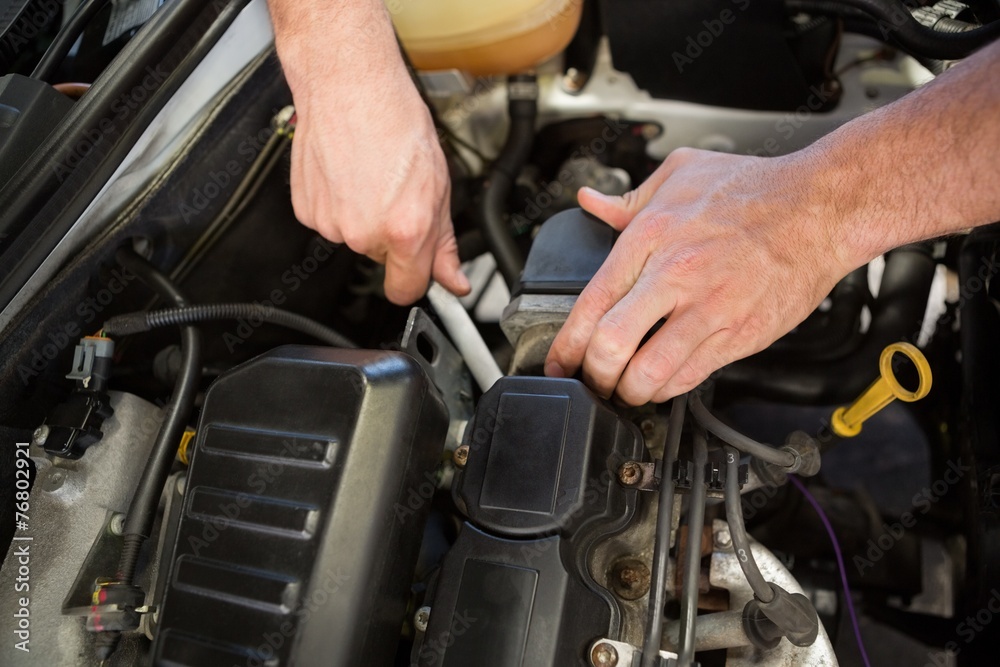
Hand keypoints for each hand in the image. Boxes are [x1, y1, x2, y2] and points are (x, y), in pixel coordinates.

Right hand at [271, 0, 468, 304]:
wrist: (349, 86)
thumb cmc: (394, 121)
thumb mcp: (438, 185)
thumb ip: (444, 242)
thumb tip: (452, 280)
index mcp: (405, 230)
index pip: (406, 290)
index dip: (415, 280)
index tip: (416, 270)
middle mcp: (364, 233)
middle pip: (382, 260)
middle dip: (393, 235)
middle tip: (397, 193)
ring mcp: (331, 224)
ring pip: (356, 239)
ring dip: (365, 217)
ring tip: (372, 177)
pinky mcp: (307, 211)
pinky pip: (330, 223)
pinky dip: (339, 205)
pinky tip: (349, 176)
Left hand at [544, 147, 858, 404]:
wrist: (821, 206)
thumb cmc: (753, 189)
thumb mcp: (681, 173)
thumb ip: (628, 199)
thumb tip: (590, 204)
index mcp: (650, 238)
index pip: (590, 304)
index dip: (566, 346)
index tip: (558, 363)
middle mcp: (675, 277)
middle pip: (611, 347)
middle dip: (593, 375)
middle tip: (591, 381)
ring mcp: (708, 310)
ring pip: (649, 373)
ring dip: (628, 391)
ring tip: (624, 389)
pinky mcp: (739, 335)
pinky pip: (690, 377)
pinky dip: (666, 388)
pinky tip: (660, 382)